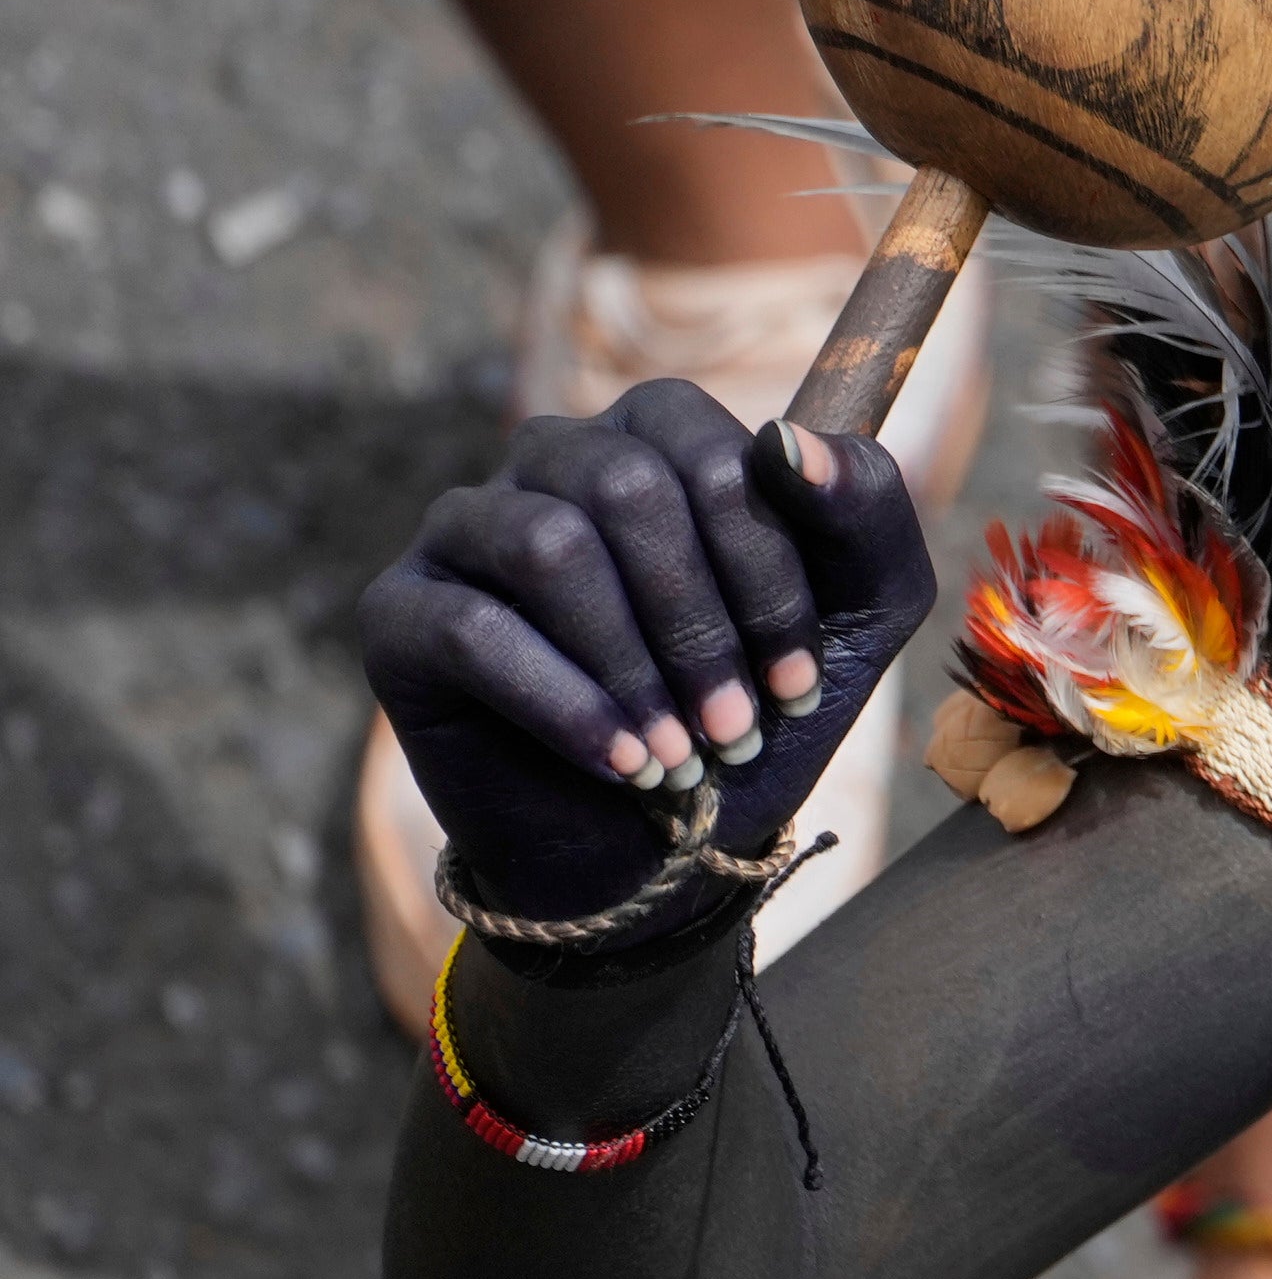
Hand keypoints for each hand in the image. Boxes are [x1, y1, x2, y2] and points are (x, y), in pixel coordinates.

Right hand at [357, 384, 937, 932]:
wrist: (658, 843)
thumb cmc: (759, 703)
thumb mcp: (862, 608)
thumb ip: (865, 506)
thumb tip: (789, 440)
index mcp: (657, 435)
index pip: (711, 452)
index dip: (764, 570)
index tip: (796, 680)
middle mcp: (551, 457)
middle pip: (627, 489)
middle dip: (699, 625)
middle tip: (737, 729)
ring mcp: (463, 527)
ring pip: (550, 547)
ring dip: (634, 668)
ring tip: (680, 755)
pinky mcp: (399, 612)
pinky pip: (474, 631)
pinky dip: (566, 706)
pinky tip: (622, 765)